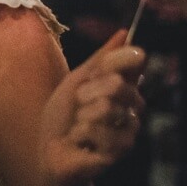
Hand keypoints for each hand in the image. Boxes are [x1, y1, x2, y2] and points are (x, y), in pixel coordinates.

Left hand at [41, 29, 145, 180]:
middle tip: (78, 106)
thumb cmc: (62, 117)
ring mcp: (130, 128)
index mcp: (122, 85)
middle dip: (87, 93)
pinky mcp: (123, 149)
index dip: (115, 61)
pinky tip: (81, 142)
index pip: (134, 60)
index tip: (94, 71)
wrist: (51, 153)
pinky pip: (101, 130)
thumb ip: (100, 60)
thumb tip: (124, 32)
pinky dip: (81, 134)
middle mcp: (132, 105)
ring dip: (82, 116)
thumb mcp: (75, 82)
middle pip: (118, 83)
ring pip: (108, 107)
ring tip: (78, 127)